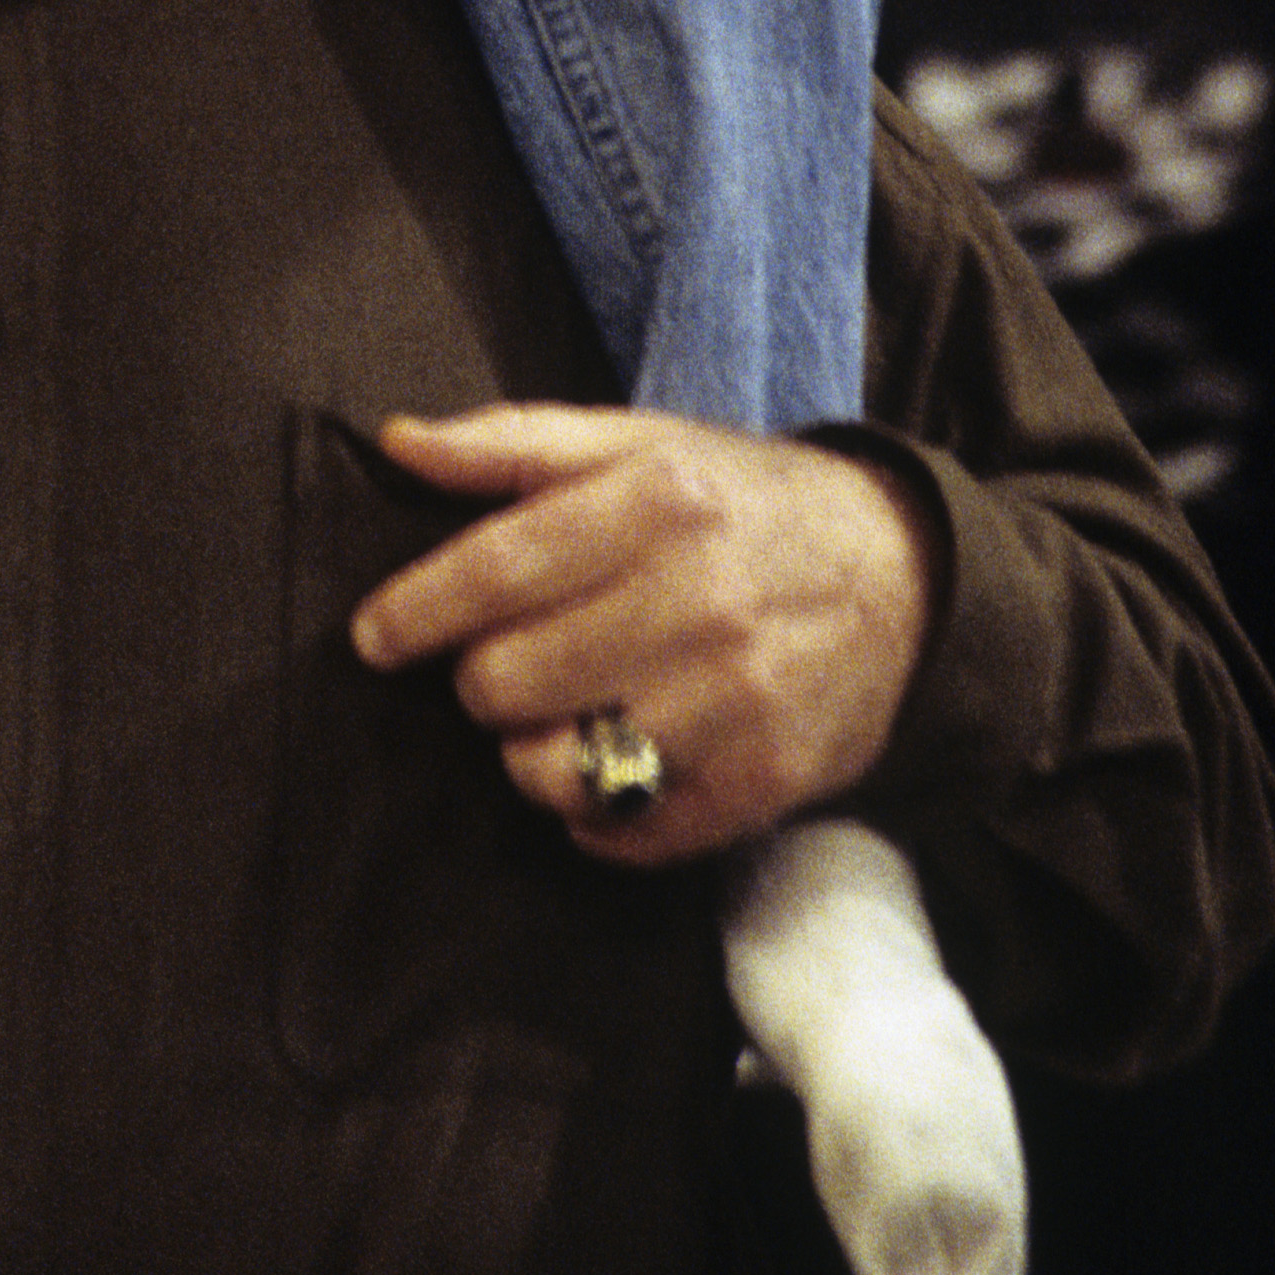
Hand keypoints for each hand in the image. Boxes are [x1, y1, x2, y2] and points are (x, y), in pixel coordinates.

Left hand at [347, 406, 939, 865]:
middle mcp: (697, 602)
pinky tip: (607, 770)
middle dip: (482, 679)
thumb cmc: (736, 502)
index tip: (374, 637)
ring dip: (531, 753)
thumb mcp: (635, 442)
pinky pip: (629, 833)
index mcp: (656, 501)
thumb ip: (510, 443)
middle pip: (510, 681)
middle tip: (507, 664)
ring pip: (558, 770)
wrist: (900, 573)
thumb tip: (396, 442)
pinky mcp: (764, 781)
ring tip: (559, 717)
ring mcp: (735, 701)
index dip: (416, 612)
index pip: (496, 571)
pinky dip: (595, 817)